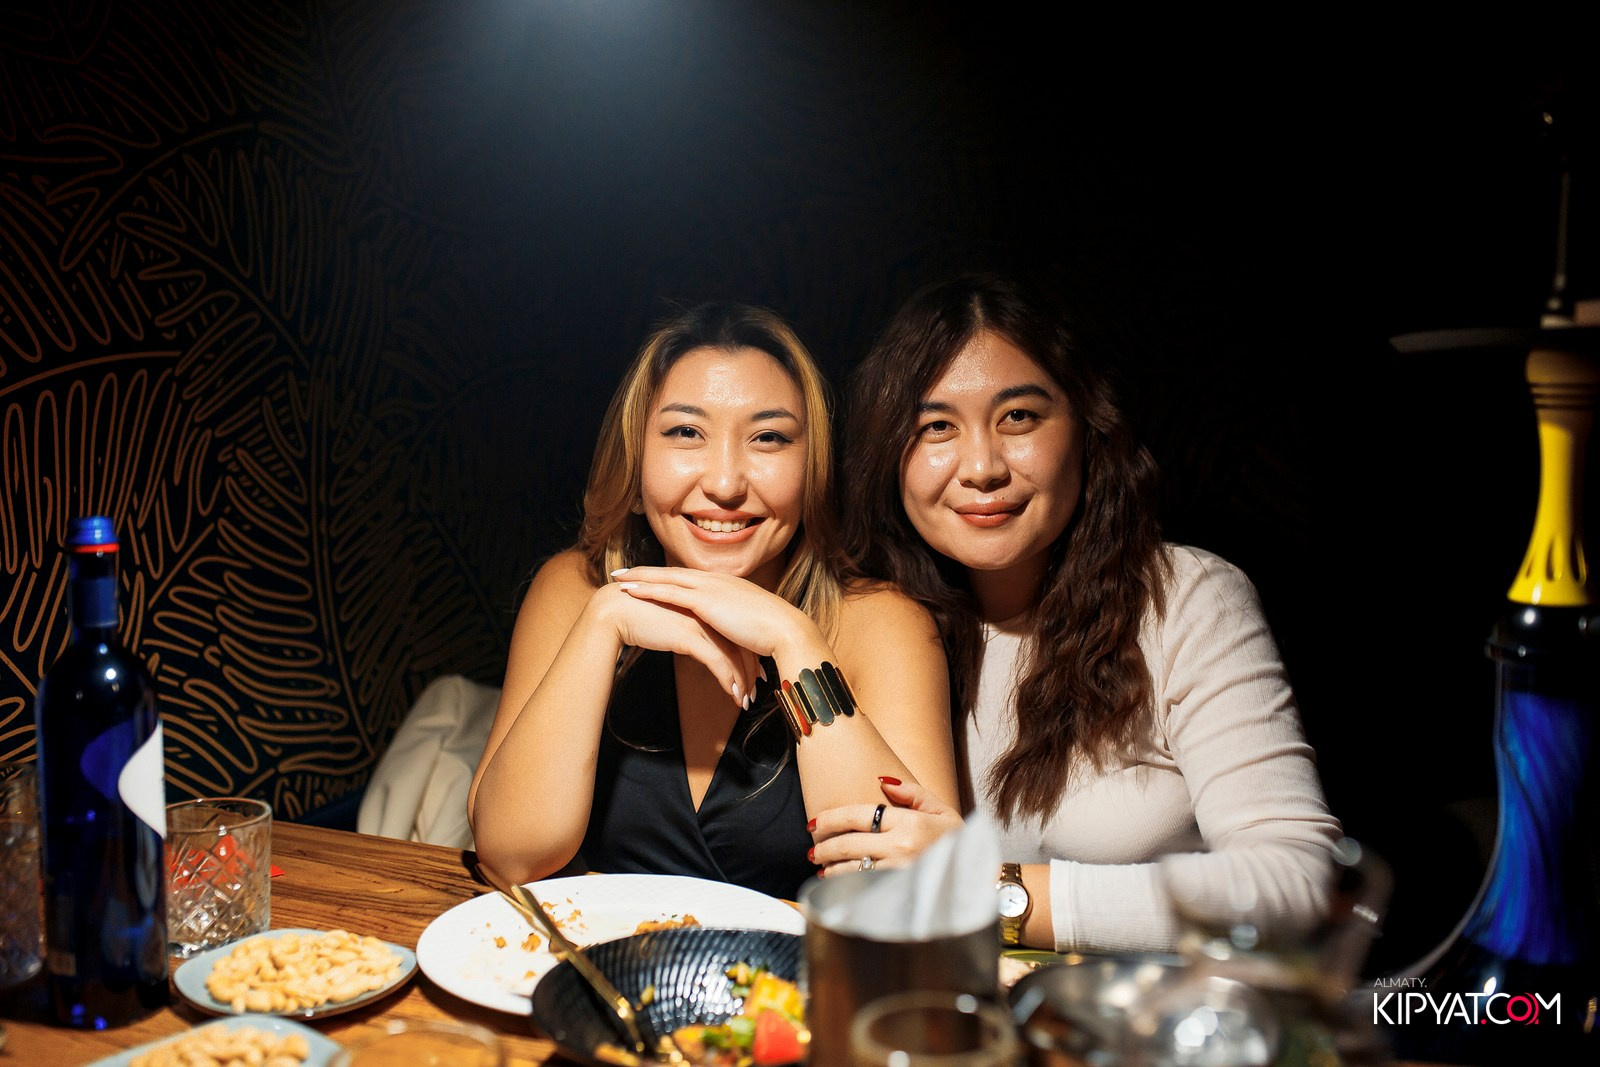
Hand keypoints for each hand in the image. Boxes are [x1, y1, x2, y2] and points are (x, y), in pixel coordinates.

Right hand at [588, 581, 761, 706]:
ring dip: (741, 682)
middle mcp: (708, 613)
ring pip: (732, 655)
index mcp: (707, 607)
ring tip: (744, 701)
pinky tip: (731, 694)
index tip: (755, 675)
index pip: (736, 634)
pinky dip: (727, 679)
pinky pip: (717, 661)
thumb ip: (691, 630)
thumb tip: (700, 647)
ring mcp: (700, 623)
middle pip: (740, 645)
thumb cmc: (641, 617)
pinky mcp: (690, 635)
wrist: (617, 611)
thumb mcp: (674, 622)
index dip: (748, 656)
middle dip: (750, 672)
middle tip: (754, 693)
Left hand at [611, 566, 825, 667]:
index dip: (665, 576)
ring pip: (666, 578)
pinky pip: (669, 592)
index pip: (688, 577)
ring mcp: (710, 587)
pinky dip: (648, 589)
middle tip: (622, 572)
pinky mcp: (705, 601)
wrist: (785, 629)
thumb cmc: (772, 632)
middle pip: (672, 572)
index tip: (647, 576)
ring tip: (617, 578)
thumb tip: (726, 634)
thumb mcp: (749, 623)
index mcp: (726, 584)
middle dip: (645, 572)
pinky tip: (630, 590)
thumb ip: (733, 623)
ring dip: (639, 578)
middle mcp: (715, 579)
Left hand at [809, 778, 963, 876]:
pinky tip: (835, 883)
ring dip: (829, 868)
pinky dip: (843, 886)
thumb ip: (913, 793)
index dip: (830, 819)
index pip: (858, 815)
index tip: (813, 824)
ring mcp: (899, 875)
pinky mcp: (897, 896)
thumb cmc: (956, 843)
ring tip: (821, 865)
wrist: (977, 880)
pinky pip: (861, 890)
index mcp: (911, 823)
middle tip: (811, 849)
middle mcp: (902, 849)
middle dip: (822, 846)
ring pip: (850, 870)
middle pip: (848, 844)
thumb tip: (881, 781)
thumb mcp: (942, 811)